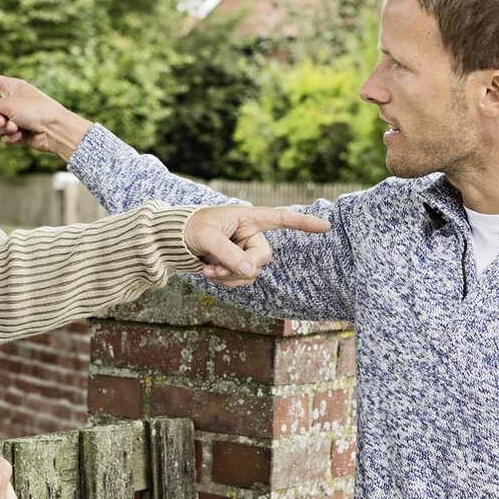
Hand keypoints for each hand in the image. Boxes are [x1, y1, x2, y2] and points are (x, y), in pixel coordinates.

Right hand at [0, 69, 92, 160]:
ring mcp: (16, 119)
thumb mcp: (8, 104)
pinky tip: (21, 137)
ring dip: (3, 129)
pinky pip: (5, 138)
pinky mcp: (20, 134)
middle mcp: (13, 102)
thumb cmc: (35, 110)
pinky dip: (11, 138)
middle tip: (3, 120)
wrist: (55, 130)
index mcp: (12, 88)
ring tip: (16, 129)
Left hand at [184, 206, 329, 286]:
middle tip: (214, 270)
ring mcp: (245, 250)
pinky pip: (241, 279)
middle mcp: (251, 234)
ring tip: (207, 271)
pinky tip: (208, 272)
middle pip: (263, 257)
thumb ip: (230, 254)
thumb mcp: (207, 238)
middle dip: (240, 268)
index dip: (303, 222)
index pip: (280, 218)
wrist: (173, 240)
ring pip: (252, 273)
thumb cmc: (190, 228)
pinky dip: (225, 280)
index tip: (326, 226)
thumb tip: (252, 271)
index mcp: (248, 217)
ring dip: (229, 277)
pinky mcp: (237, 264)